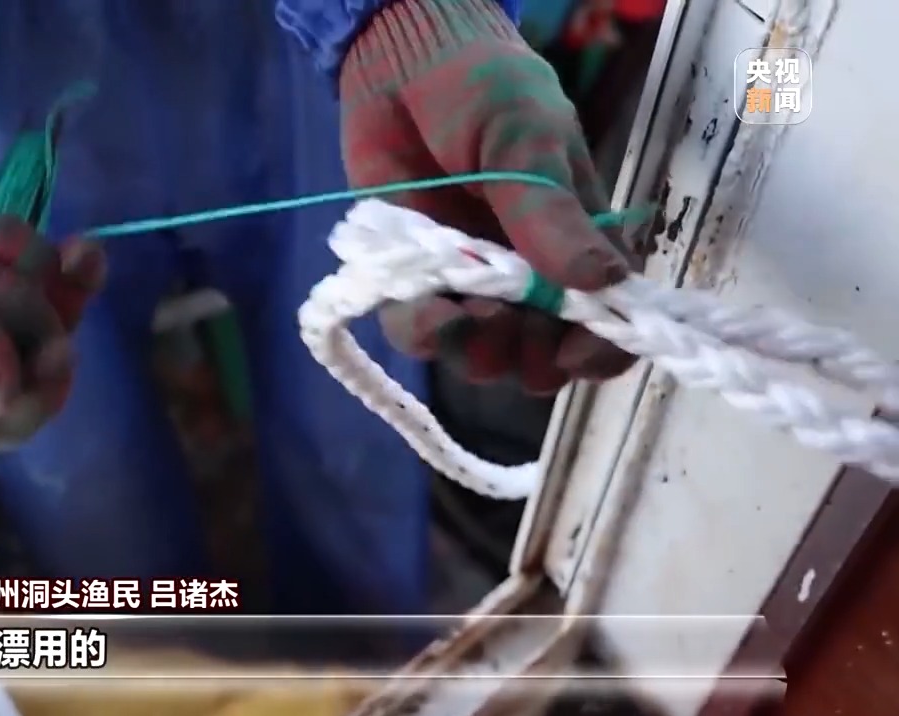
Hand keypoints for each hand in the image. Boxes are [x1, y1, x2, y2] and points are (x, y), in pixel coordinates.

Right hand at [0, 148, 104, 445]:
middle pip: (47, 357)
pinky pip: (82, 280)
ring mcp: (23, 319)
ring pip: (65, 309)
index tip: (51, 354)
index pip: (12, 421)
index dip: (39, 396)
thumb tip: (6, 395)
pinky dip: (80, 262)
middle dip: (19, 304)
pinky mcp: (41, 276)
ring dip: (34, 267)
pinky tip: (79, 247)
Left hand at [340, 0, 637, 394]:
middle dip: (530, 356)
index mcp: (578, 244)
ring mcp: (469, 283)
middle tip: (508, 320)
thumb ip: (552, 212)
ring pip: (482, 356)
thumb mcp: (529, 140)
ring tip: (467, 311)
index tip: (572, 353)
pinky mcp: (412, 279)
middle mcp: (529, 278)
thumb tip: (602, 282)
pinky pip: (419, 332)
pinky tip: (426, 310)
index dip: (599, 350)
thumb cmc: (483, 90)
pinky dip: (424, 332)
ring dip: (477, 350)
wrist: (400, 66)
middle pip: (543, 356)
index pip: (608, 321)